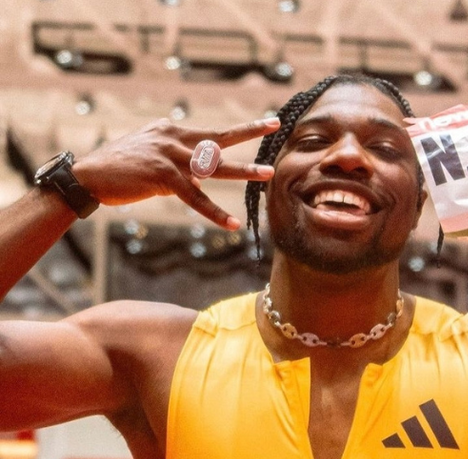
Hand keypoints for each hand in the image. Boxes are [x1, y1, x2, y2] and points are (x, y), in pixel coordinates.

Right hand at [72, 117, 279, 229]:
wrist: (88, 176)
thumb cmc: (119, 166)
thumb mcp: (151, 153)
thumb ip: (176, 156)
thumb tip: (198, 171)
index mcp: (172, 129)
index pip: (212, 131)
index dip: (238, 130)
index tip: (262, 122)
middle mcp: (174, 138)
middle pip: (219, 137)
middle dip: (249, 131)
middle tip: (275, 124)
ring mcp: (170, 156)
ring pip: (214, 166)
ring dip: (243, 170)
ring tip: (267, 173)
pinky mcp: (164, 176)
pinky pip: (196, 198)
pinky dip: (215, 212)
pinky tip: (233, 223)